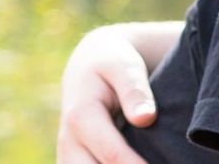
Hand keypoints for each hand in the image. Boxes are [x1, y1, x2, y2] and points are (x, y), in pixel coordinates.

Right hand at [56, 22, 182, 162]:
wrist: (88, 65)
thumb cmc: (113, 64)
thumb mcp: (125, 66)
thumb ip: (134, 91)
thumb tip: (145, 118)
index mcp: (81, 117)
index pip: (111, 155)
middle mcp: (68, 142)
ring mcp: (67, 156)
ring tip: (151, 163)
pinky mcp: (73, 163)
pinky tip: (141, 162)